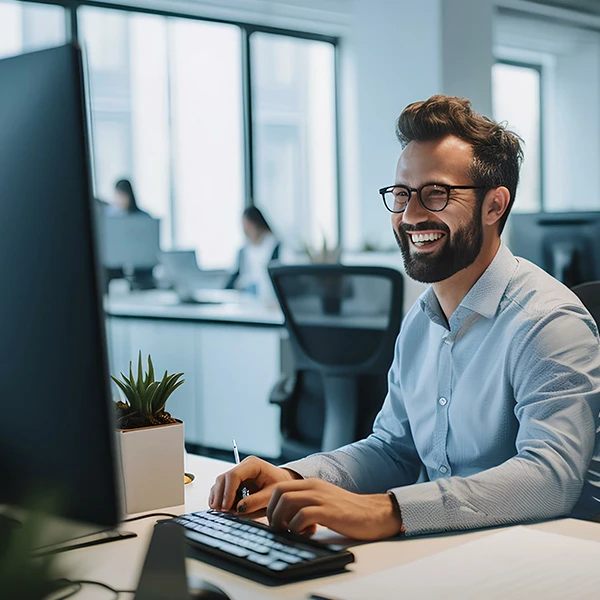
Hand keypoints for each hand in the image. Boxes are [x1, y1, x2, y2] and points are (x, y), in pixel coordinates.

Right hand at [208, 456, 300, 513]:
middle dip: (220, 497)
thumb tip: (238, 509)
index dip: (227, 492)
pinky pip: (222, 490)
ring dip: (219, 499)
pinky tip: (228, 509)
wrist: (285, 485)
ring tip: (226, 513)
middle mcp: (243, 467)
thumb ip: (256, 502)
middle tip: (223, 513)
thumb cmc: (281, 487)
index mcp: (253, 465)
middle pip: (223, 479)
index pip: (233, 475)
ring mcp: (238, 474)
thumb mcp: (272, 496)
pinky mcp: (234, 483)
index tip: (227, 508)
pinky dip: (222, 500)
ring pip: (219, 484)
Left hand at [263, 478, 402, 539]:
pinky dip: (296, 527)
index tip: (274, 521)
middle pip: (279, 492)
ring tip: (288, 532)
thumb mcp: (323, 501)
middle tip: (278, 528)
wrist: (373, 514)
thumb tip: (285, 519)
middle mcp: (314, 487)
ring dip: (281, 520)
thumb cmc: (347, 512)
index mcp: (311, 483)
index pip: (280, 487)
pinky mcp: (329, 511)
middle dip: (272, 512)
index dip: (271, 505)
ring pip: (287, 502)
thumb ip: (305, 504)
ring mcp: (321, 498)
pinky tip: (304, 534)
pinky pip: (303, 516)